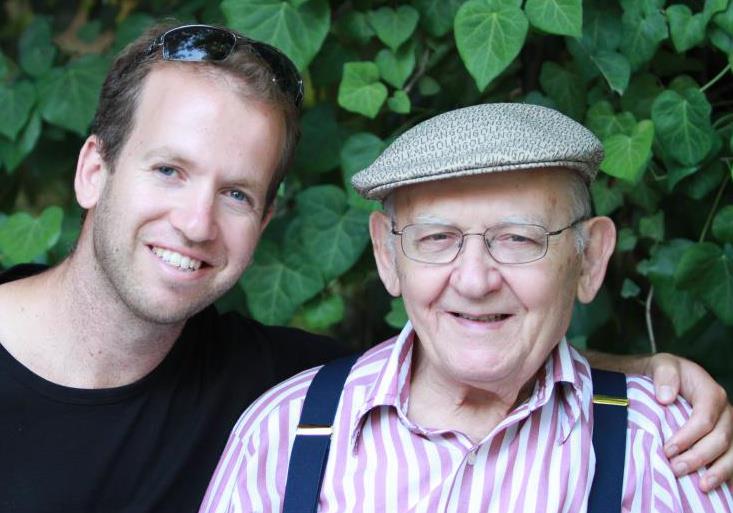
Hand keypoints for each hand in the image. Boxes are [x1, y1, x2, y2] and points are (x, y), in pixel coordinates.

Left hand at [646, 352, 732, 491]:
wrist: (670, 378)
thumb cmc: (666, 373)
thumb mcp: (662, 364)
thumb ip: (664, 375)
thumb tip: (665, 398)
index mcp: (711, 393)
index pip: (705, 418)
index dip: (688, 437)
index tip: (668, 450)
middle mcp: (726, 412)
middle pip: (720, 439)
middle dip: (699, 457)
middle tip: (676, 469)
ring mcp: (729, 428)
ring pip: (732, 453)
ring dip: (718, 471)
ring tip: (701, 486)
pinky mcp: (726, 441)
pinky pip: (732, 459)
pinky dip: (727, 475)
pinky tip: (718, 488)